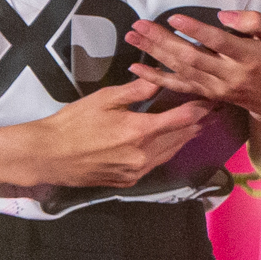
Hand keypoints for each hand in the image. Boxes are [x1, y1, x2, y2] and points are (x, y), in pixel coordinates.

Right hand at [21, 80, 214, 188]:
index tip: (211, 99)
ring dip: (184, 138)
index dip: (200, 108)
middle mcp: (143, 155)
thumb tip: (158, 78)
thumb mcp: (103, 99)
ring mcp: (136, 171)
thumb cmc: (72, 123)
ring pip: (171, 152)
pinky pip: (156, 164)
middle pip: (181, 137)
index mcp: (139, 131)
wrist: (48, 155)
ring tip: (197, 125)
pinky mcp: (128, 181)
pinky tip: (169, 143)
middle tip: (213, 111)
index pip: (182, 119)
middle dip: (197, 123)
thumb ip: (135, 91)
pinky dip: (166, 151)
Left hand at [122, 9, 260, 123]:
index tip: (174, 18)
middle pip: (191, 57)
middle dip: (162, 41)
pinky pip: (179, 86)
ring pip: (181, 70)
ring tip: (133, 37)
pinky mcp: (208, 94)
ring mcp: (217, 87)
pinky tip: (137, 69)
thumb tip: (224, 16)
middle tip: (139, 25)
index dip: (195, 30)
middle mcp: (230, 74)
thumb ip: (257, 21)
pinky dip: (156, 79)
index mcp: (250, 57)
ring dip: (154, 54)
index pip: (218, 42)